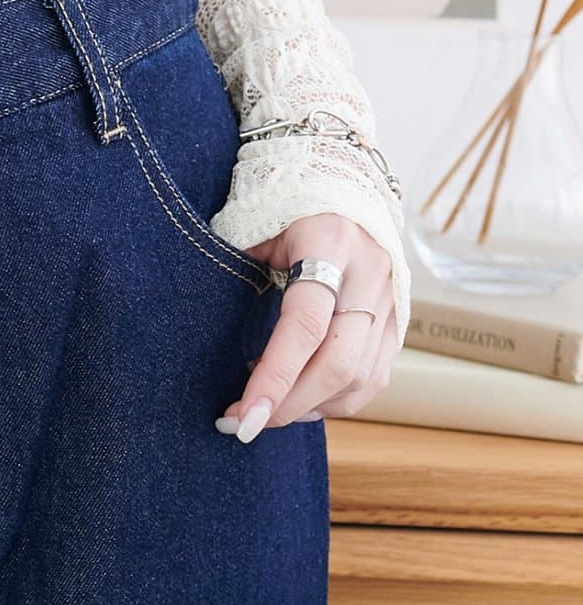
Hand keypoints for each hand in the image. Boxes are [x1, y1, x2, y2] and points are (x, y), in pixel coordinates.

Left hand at [217, 212, 396, 440]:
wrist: (344, 182)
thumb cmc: (285, 206)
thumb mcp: (255, 223)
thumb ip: (236, 268)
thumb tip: (203, 338)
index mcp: (330, 241)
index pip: (305, 324)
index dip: (274, 377)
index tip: (243, 415)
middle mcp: (371, 272)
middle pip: (338, 364)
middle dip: (288, 405)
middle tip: (244, 423)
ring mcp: (393, 297)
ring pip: (360, 378)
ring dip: (309, 407)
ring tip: (268, 409)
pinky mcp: (400, 318)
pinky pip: (374, 378)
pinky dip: (335, 400)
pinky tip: (301, 400)